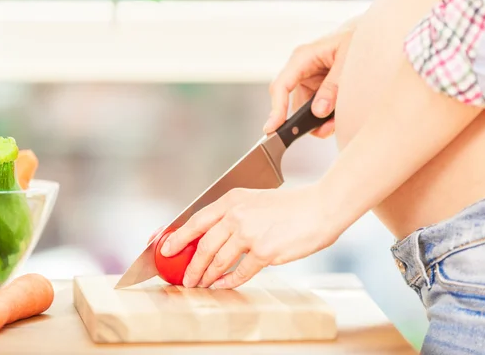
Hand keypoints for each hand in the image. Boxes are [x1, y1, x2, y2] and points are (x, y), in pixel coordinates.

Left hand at [158, 184, 345, 288]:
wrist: (320, 208)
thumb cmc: (291, 206)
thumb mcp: (256, 201)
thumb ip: (233, 215)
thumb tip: (210, 237)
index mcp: (233, 199)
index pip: (196, 219)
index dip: (177, 237)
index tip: (164, 248)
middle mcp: (237, 214)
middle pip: (203, 245)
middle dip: (191, 265)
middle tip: (185, 277)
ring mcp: (250, 233)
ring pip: (218, 260)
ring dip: (206, 276)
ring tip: (200, 284)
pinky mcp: (264, 251)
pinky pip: (240, 272)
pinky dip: (228, 282)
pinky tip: (222, 285)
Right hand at [263, 19, 356, 137]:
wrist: (371, 33)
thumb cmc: (358, 38)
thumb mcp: (348, 60)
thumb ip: (333, 86)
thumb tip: (319, 110)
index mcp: (303, 57)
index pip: (281, 86)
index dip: (276, 109)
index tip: (273, 128)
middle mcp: (302, 69)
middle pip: (292, 104)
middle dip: (307, 121)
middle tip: (325, 130)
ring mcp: (309, 80)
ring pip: (305, 110)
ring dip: (320, 121)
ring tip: (337, 123)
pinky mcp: (318, 88)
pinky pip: (316, 108)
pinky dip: (326, 118)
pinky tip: (338, 118)